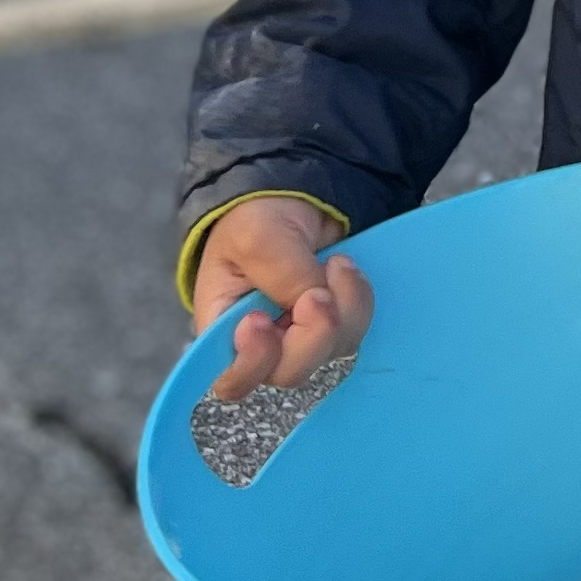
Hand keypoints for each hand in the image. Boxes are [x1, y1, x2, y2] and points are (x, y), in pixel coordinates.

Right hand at [192, 193, 369, 402]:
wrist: (296, 200)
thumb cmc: (258, 221)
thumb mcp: (257, 238)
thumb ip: (282, 276)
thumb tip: (312, 306)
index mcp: (223, 330)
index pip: (232, 380)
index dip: (253, 363)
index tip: (263, 322)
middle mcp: (262, 344)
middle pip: (290, 372)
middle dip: (312, 334)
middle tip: (318, 292)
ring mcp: (301, 336)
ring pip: (331, 351)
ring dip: (343, 309)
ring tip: (336, 264)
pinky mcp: (334, 324)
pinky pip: (356, 329)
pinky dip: (358, 300)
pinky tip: (345, 271)